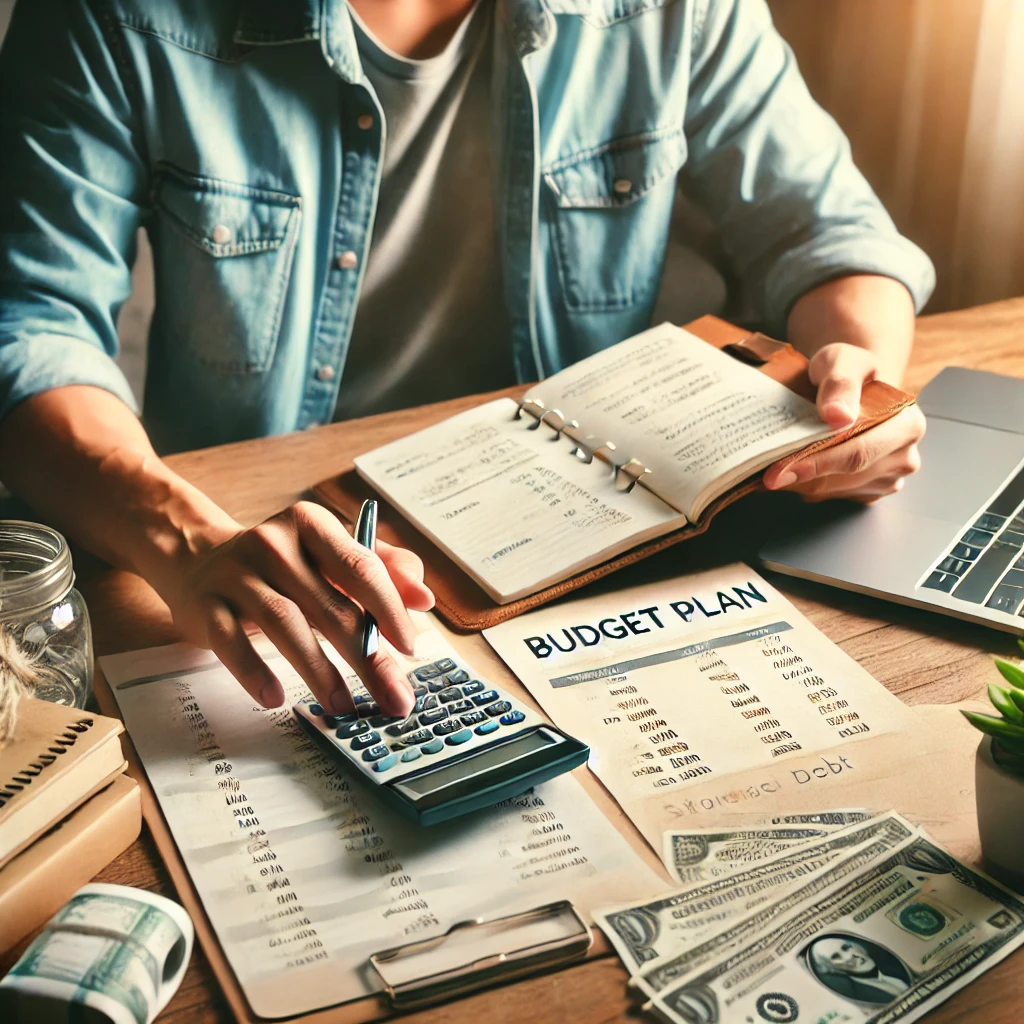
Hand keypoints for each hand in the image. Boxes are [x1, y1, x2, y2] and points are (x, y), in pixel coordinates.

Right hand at [160, 501, 433, 716]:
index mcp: (313, 525)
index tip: (409, 646)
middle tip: (393, 697)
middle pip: (329, 604)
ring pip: (284, 624)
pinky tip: (275, 697)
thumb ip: (385, 568)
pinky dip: (254, 671)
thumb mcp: (333, 554)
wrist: (200, 562)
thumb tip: (424, 598)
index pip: (360, 565)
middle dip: (366, 658)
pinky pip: (231, 642)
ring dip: (318, 671)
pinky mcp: (207, 606)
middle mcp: (274, 544)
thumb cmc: (283, 564)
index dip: (388, 608)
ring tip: (344, 706)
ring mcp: (236, 575)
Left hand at [763, 343, 924, 501]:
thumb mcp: (842, 360)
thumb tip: (838, 415)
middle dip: (802, 476)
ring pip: (835, 491)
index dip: (817, 463)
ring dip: (802, 482)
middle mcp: (904, 456)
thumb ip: (840, 382)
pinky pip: (833, 496)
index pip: (859, 453)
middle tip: (767, 473)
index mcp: (907, 424)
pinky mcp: (871, 491)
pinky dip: (808, 485)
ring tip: (779, 463)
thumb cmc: (845, 372)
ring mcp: (889, 478)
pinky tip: (796, 468)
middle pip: (845, 477)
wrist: (848, 387)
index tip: (780, 471)